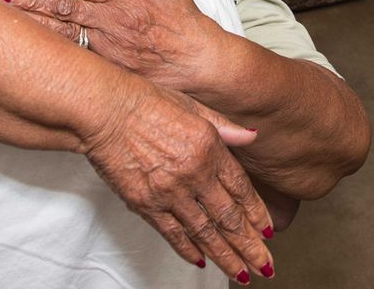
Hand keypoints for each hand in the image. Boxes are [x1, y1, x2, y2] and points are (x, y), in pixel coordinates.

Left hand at [4, 0, 214, 85]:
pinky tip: (35, 49)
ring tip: (11, 18)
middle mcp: (114, 24)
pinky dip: (55, 52)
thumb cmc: (187, 23)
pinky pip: (77, 59)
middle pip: (66, 10)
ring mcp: (110, 50)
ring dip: (38, 25)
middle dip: (34, 2)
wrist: (203, 63)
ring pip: (66, 35)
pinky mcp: (111, 71)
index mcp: (125, 0)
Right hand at [82, 82, 274, 282]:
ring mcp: (169, 192)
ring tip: (241, 274)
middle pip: (228, 218)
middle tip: (265, 266)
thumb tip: (251, 136)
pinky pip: (172, 233)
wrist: (104, 110)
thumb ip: (224, 127)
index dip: (257, 213)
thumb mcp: (192, 106)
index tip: (268, 230)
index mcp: (209, 148)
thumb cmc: (145, 101)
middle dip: (250, 246)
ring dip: (226, 257)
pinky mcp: (145, 203)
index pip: (241, 189)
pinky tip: (201, 261)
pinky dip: (188, 250)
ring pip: (204, 233)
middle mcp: (194, 174)